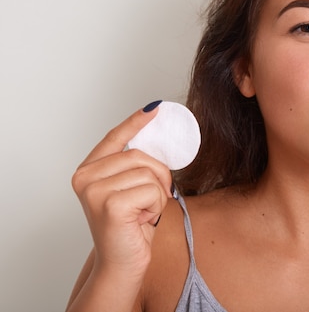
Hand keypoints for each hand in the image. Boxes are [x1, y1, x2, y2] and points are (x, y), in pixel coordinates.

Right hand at [71, 104, 173, 276]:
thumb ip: (135, 165)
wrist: (122, 264)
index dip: (135, 122)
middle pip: (140, 155)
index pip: (114, 138)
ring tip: (143, 212)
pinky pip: (152, 190)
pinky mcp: (111, 205)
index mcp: (88, 171)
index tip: (155, 108)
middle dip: (159, 175)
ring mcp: (95, 191)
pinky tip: (143, 220)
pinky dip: (156, 206)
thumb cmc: (130, 226)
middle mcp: (85, 178)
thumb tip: (155, 136)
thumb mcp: (131, 188)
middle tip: (153, 198)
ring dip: (158, 194)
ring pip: (149, 173)